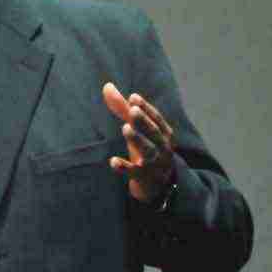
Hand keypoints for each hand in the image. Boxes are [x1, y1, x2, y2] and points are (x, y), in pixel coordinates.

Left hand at [102, 82, 174, 205]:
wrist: (158, 185)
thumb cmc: (147, 150)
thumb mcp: (138, 129)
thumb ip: (123, 108)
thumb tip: (107, 86)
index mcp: (164, 133)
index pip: (156, 118)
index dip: (146, 108)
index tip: (133, 97)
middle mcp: (163, 147)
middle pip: (155, 133)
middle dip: (144, 121)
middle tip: (131, 110)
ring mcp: (155, 164)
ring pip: (148, 151)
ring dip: (138, 139)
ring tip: (125, 128)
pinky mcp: (144, 178)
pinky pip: (135, 173)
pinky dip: (125, 167)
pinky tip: (113, 161)